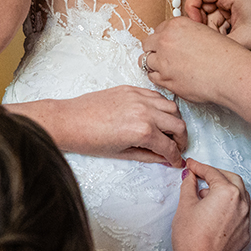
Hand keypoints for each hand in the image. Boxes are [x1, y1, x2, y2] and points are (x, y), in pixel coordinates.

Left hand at [9, 87, 187, 165]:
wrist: (69, 121)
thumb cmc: (90, 140)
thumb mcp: (122, 153)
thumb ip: (148, 155)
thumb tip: (164, 159)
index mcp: (142, 131)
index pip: (170, 147)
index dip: (176, 157)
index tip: (176, 161)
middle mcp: (144, 112)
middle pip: (178, 125)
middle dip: (181, 140)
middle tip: (176, 148)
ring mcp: (138, 98)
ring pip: (172, 108)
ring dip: (174, 121)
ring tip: (168, 132)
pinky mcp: (131, 89)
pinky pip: (156, 96)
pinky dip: (162, 106)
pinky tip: (156, 116)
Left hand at [141, 18, 243, 103]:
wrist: (230, 73)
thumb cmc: (225, 54)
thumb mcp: (204, 33)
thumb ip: (186, 35)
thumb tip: (177, 42)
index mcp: (176, 25)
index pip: (159, 29)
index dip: (164, 38)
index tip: (169, 45)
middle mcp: (165, 41)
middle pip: (148, 44)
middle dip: (154, 50)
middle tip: (164, 56)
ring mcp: (163, 61)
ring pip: (145, 61)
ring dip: (154, 64)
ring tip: (166, 68)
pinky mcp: (164, 79)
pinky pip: (152, 77)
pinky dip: (158, 77)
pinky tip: (169, 77)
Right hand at [172, 159, 250, 250]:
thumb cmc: (190, 236)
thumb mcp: (185, 206)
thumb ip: (188, 186)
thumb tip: (189, 176)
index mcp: (227, 192)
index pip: (212, 173)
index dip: (199, 167)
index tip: (190, 165)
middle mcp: (241, 203)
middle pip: (232, 179)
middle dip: (217, 175)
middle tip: (201, 176)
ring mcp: (246, 219)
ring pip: (240, 195)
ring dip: (225, 189)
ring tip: (207, 195)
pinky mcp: (246, 232)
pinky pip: (240, 212)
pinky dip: (230, 206)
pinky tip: (216, 212)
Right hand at [183, 0, 250, 50]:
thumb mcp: (243, 40)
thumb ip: (215, 43)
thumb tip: (195, 46)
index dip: (190, 10)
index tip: (197, 28)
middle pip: (202, 3)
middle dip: (204, 23)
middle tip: (215, 38)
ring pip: (210, 11)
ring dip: (214, 27)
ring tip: (229, 39)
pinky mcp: (236, 2)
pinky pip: (219, 14)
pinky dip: (222, 27)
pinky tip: (233, 36)